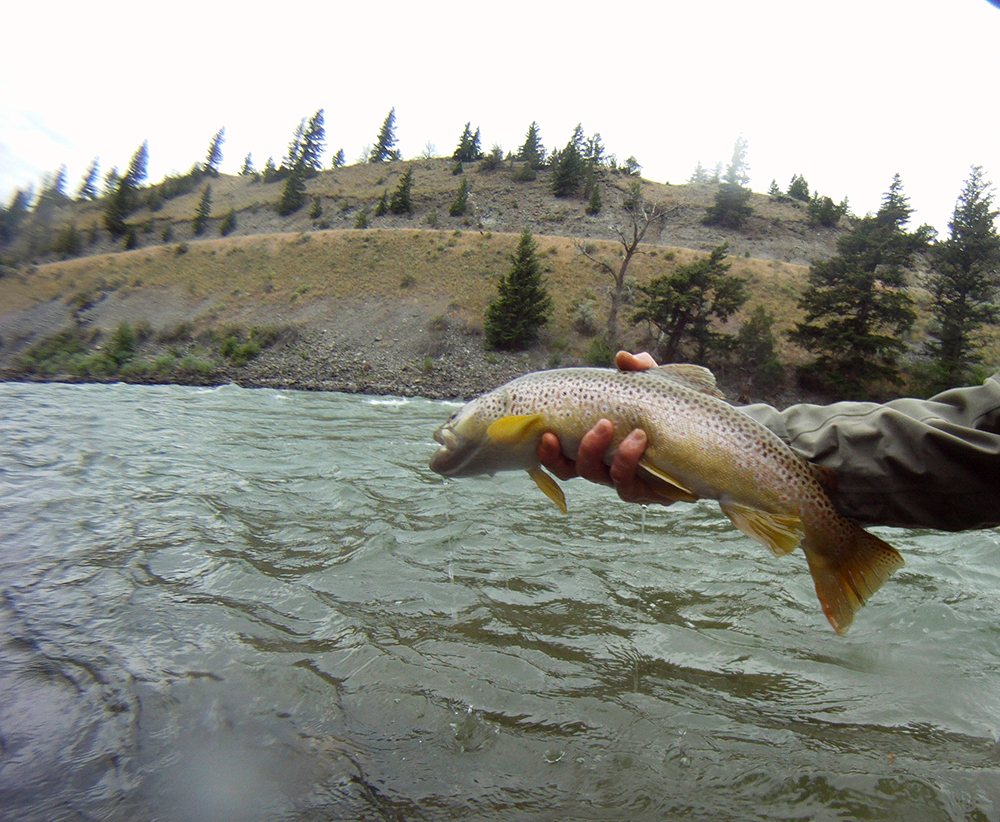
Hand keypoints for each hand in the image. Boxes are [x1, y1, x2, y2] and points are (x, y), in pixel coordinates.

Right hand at [537, 351, 675, 505]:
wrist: (711, 438)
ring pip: (606, 480)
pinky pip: (634, 489)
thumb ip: (640, 371)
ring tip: (636, 434)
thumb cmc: (673, 412)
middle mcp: (606, 468)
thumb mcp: (655, 388)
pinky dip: (633, 464)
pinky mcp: (653, 494)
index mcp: (597, 447)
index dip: (549, 454)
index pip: (562, 458)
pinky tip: (643, 443)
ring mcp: (629, 482)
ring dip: (616, 458)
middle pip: (576, 471)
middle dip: (584, 449)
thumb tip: (624, 358)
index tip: (548, 435)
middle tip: (604, 425)